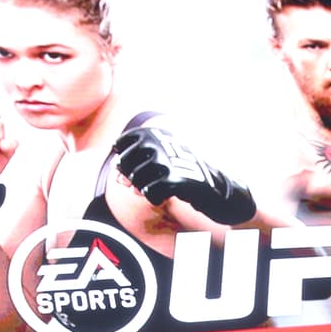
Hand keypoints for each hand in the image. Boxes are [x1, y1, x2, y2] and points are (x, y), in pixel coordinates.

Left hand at [113, 126, 255, 224]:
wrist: (213, 188)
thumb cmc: (182, 173)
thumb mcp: (160, 159)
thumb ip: (135, 163)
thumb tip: (117, 174)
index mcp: (156, 133)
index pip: (122, 142)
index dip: (123, 158)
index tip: (134, 167)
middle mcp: (160, 143)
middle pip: (125, 163)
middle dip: (132, 177)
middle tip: (145, 182)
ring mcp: (166, 161)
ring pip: (136, 179)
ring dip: (144, 188)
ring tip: (158, 188)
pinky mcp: (173, 180)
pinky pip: (149, 192)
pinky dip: (153, 197)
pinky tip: (163, 197)